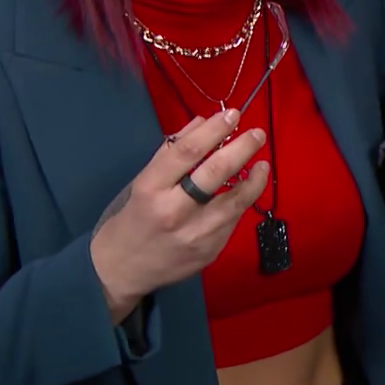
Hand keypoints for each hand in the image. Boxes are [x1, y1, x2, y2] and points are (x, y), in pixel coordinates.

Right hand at [89, 112, 269, 319]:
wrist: (122, 269)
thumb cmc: (132, 219)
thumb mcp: (142, 182)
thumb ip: (172, 153)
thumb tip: (203, 122)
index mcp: (151, 189)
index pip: (187, 152)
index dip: (214, 130)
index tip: (233, 115)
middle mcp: (174, 211)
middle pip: (215, 173)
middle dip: (242, 149)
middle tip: (257, 134)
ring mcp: (195, 234)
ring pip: (235, 200)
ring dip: (254, 179)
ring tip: (262, 164)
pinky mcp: (211, 250)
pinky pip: (233, 220)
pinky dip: (243, 202)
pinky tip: (248, 190)